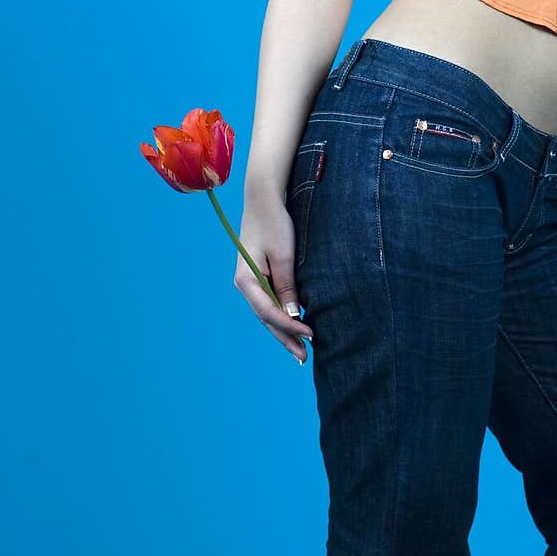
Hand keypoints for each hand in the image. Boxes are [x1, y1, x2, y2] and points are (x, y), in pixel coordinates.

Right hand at [235, 194, 314, 363]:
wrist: (263, 198)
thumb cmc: (274, 223)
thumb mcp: (283, 254)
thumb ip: (287, 286)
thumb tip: (292, 315)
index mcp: (246, 279)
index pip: (269, 312)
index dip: (290, 327)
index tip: (311, 335)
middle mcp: (245, 283)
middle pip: (266, 318)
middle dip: (285, 338)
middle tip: (304, 357)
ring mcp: (250, 280)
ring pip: (267, 312)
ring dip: (283, 330)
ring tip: (300, 349)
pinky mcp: (258, 274)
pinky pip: (269, 300)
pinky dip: (282, 314)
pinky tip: (293, 324)